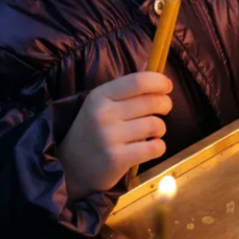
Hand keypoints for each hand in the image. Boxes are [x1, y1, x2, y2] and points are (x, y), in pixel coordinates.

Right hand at [59, 72, 173, 200]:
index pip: (138, 81)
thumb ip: (126, 89)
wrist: (70, 169)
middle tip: (164, 109)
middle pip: (152, 102)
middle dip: (165, 104)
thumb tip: (155, 70)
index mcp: (100, 96)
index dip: (159, 82)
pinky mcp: (117, 159)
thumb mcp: (101, 105)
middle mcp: (103, 114)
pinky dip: (159, 147)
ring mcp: (109, 137)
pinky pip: (155, 147)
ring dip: (160, 129)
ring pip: (156, 125)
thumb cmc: (92, 132)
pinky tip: (150, 147)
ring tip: (152, 133)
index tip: (167, 87)